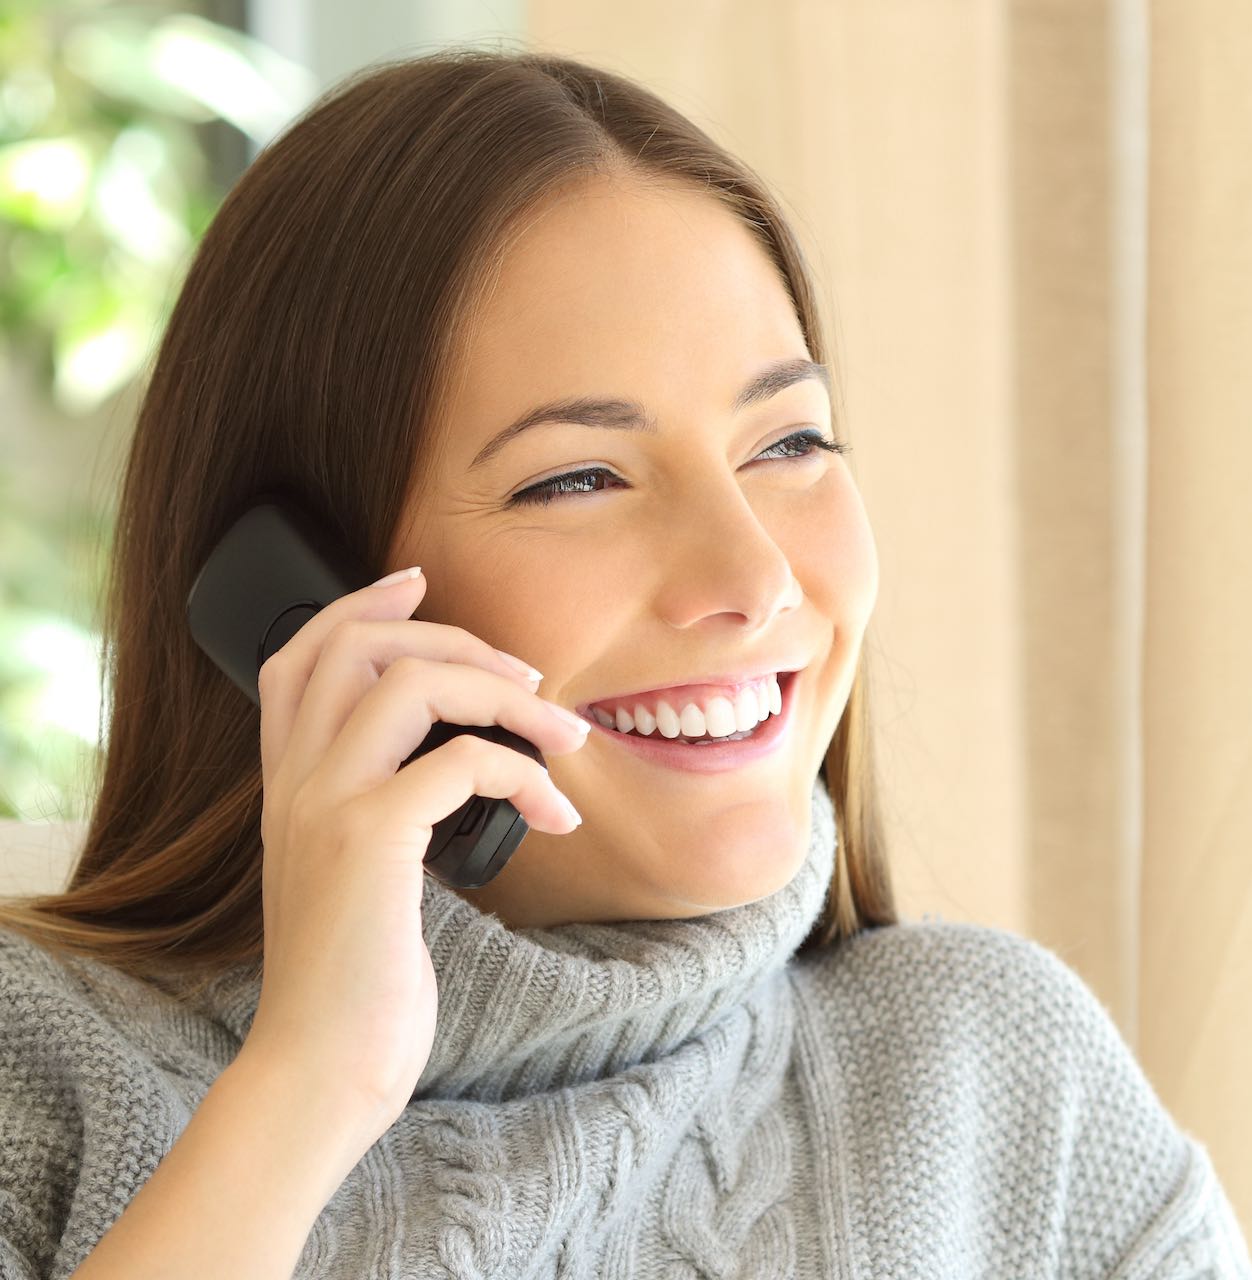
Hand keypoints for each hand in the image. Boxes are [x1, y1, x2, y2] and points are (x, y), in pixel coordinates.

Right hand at [237, 565, 590, 1133]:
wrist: (324, 1064)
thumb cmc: (359, 980)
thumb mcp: (363, 879)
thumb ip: (387, 814)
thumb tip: (464, 766)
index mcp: (286, 787)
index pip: (296, 658)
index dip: (359, 607)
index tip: (420, 584)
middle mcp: (293, 785)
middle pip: (359, 647)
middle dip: (461, 643)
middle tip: (532, 681)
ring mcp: (324, 807)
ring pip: (410, 684)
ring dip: (505, 697)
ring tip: (563, 737)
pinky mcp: (367, 842)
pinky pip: (460, 761)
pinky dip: (524, 773)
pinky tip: (554, 814)